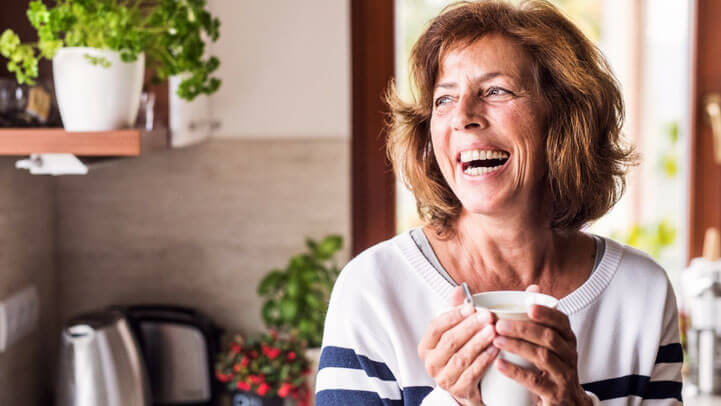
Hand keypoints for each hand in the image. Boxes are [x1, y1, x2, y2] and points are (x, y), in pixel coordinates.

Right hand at [417, 286, 498, 405]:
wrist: (466, 387)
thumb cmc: (459, 353)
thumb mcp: (454, 332)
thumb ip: (455, 310)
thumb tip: (459, 288)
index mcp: (426, 346)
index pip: (436, 327)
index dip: (453, 316)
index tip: (471, 307)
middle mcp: (431, 363)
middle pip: (450, 341)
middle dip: (470, 327)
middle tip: (488, 316)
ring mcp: (444, 378)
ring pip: (461, 357)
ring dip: (478, 343)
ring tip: (493, 331)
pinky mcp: (458, 390)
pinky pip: (472, 374)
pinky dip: (484, 360)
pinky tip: (495, 350)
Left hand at [491, 285, 591, 405]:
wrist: (567, 404)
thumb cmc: (551, 368)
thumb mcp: (550, 343)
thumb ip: (540, 318)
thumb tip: (532, 286)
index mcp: (567, 340)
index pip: (562, 321)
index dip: (547, 312)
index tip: (529, 306)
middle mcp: (569, 355)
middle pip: (549, 337)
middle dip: (524, 329)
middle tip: (499, 325)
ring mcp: (564, 376)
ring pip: (543, 357)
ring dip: (518, 346)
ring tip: (497, 340)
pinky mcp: (555, 394)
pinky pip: (535, 381)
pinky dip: (516, 371)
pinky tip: (499, 364)